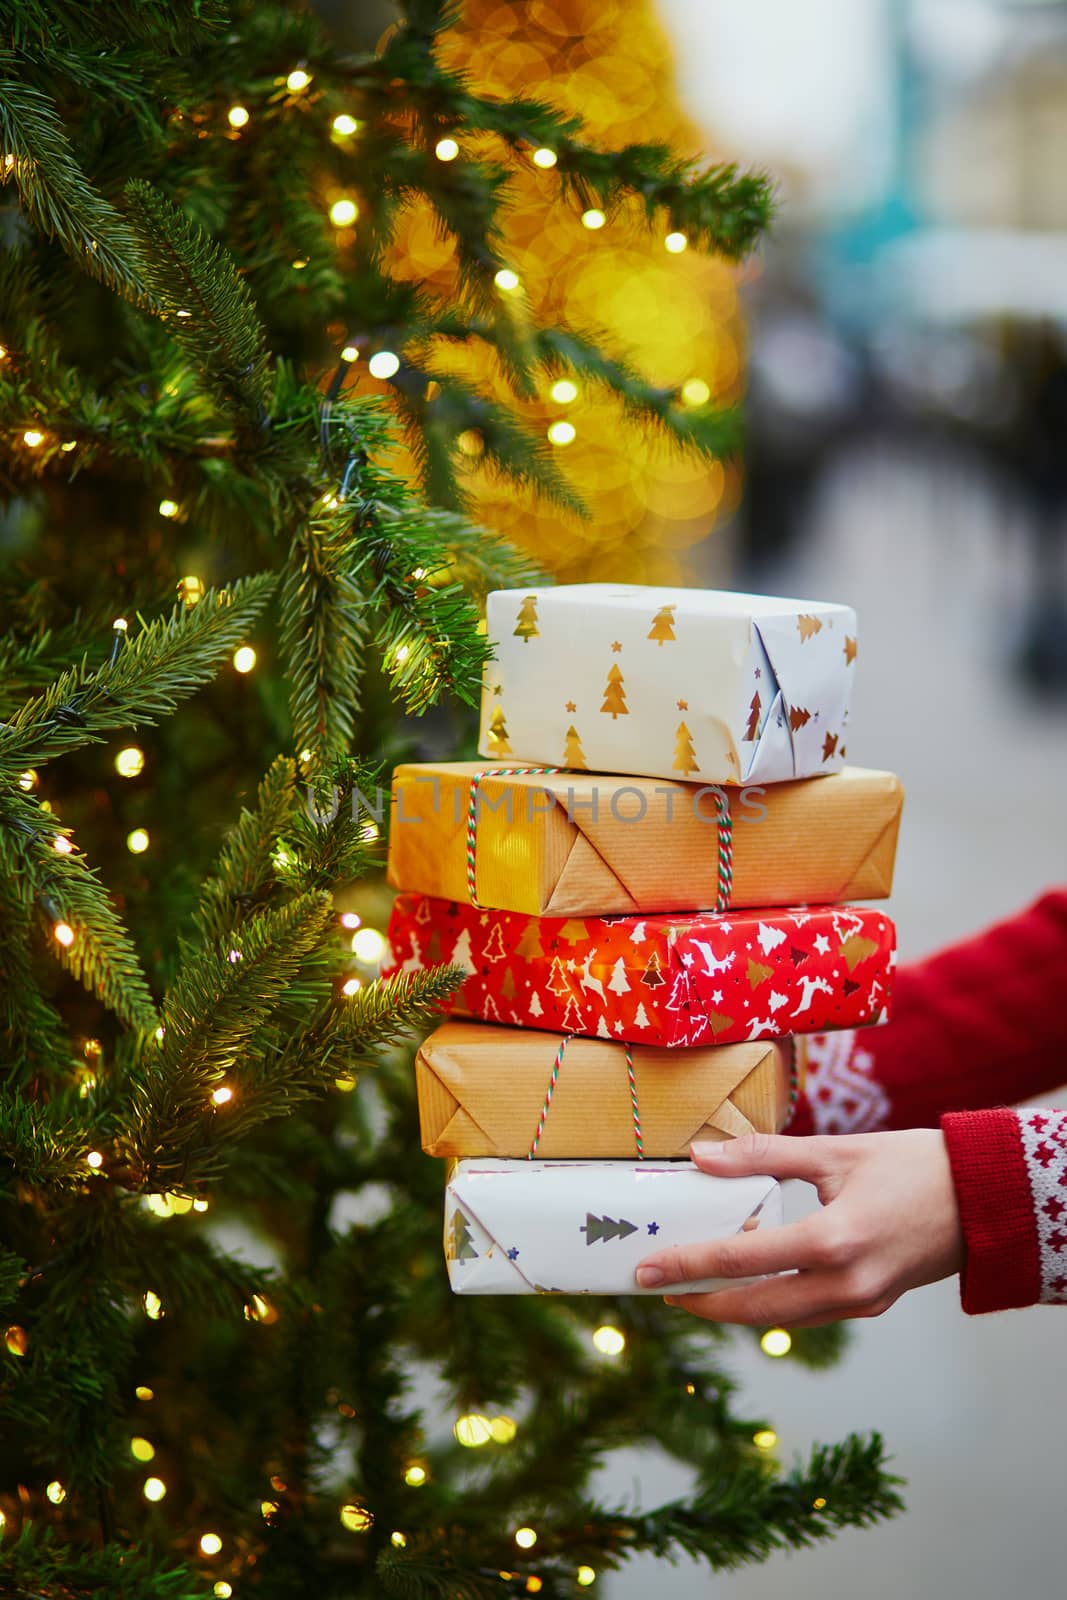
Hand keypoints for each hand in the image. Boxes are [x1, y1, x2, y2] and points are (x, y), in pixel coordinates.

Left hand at [634, 1129, 964, 1325]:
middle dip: (701, 1300)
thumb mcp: (835, 1150)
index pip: (743, 1260)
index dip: (689, 1265)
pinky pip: (807, 1313)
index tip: (648, 1271)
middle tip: (658, 1285)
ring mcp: (861, 1303)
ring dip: (734, 1304)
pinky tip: (751, 1271)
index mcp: (834, 1240)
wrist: (984, 1199)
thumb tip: (703, 1156)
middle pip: (754, 1308)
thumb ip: (764, 1155)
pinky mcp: (870, 1305)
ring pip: (780, 1318)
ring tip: (695, 1279)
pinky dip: (772, 1298)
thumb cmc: (913, 1166)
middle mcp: (846, 1284)